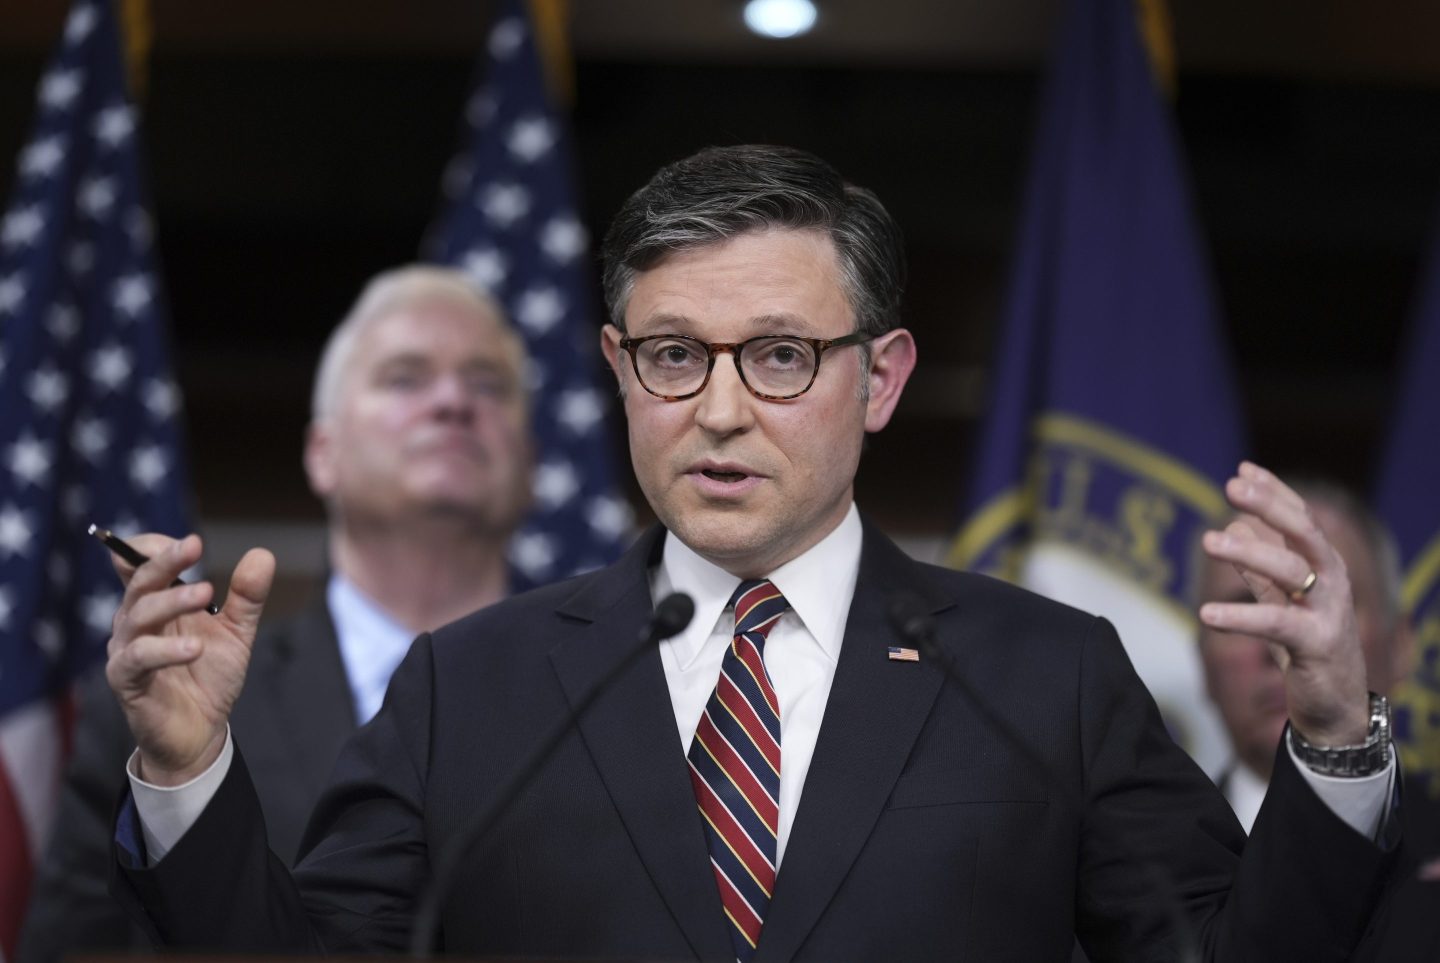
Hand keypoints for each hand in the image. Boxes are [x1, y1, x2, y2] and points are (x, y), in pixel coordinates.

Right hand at [104, 533, 275, 785]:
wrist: (200, 731)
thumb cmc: (209, 676)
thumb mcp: (236, 632)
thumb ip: (247, 596)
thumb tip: (262, 554)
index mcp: (157, 604)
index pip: (142, 564)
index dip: (159, 548)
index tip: (191, 541)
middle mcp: (135, 622)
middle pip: (140, 582)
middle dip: (166, 561)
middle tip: (193, 545)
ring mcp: (126, 650)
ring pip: (138, 615)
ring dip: (172, 601)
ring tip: (206, 594)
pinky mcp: (125, 680)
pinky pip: (138, 658)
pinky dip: (166, 649)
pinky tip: (195, 647)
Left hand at [1198, 462, 1368, 747]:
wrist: (1335, 705)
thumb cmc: (1309, 646)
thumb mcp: (1283, 601)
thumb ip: (1259, 568)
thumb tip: (1235, 526)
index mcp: (1324, 566)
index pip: (1301, 518)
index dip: (1274, 492)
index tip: (1243, 469)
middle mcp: (1332, 581)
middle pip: (1304, 532)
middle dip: (1269, 505)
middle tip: (1230, 486)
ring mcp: (1329, 611)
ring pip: (1291, 571)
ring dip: (1248, 553)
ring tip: (1208, 540)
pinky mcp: (1317, 644)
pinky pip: (1276, 623)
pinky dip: (1240, 617)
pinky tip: (1205, 616)